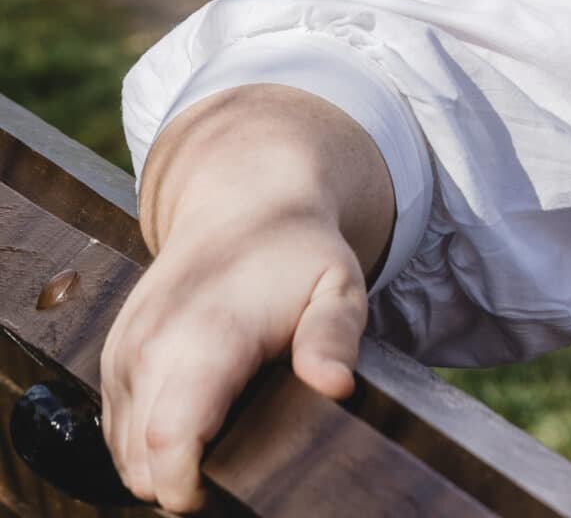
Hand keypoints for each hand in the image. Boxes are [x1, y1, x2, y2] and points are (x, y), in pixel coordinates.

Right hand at [100, 87, 394, 513]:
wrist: (242, 203)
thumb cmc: (297, 253)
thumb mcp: (337, 285)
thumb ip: (334, 337)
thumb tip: (335, 386)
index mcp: (204, 336)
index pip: (169, 437)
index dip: (183, 486)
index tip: (212, 498)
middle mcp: (149, 347)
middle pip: (140, 459)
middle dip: (178, 484)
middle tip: (234, 475)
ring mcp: (123, 354)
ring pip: (123, 453)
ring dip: (160, 467)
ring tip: (219, 450)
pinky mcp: (112, 360)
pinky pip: (115, 431)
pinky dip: (145, 446)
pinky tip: (194, 430)